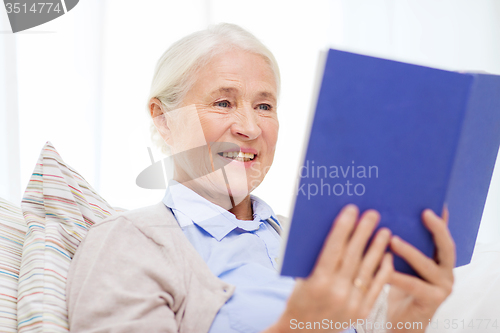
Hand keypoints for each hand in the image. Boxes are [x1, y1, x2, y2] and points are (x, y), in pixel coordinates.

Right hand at [266, 204, 392, 332]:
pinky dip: (383, 270)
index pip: (333, 248)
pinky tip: (387, 255)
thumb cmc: (299, 300)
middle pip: (353, 256)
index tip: (351, 210)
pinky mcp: (361, 312)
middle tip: (372, 214)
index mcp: (317, 282)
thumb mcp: (301, 279)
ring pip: (368, 270)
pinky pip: (376, 287)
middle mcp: (336, 292)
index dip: (343, 227)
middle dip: (363, 232)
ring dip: (377, 248)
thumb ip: (317, 259)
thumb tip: (336, 232)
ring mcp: (351, 304)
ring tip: (384, 230)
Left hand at [387, 207, 455, 331]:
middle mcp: (446, 271)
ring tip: (392, 239)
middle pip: (445, 246)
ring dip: (410, 251)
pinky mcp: (432, 300)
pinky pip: (412, 285)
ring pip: (427, 265)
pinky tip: (382, 267)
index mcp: (440, 259)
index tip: (435, 200)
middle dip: (437, 228)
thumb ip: (401, 244)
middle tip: (425, 213)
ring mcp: (442, 287)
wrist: (402, 323)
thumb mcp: (402, 263)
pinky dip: (396, 275)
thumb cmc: (399, 288)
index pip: (443, 235)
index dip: (441, 219)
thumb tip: (384, 215)